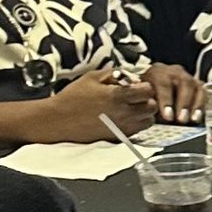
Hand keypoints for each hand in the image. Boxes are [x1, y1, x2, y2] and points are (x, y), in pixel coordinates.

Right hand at [30, 71, 155, 141]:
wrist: (59, 120)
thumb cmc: (73, 96)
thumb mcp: (92, 77)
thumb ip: (114, 74)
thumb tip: (131, 77)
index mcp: (117, 96)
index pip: (148, 91)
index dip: (145, 86)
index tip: (137, 85)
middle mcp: (123, 113)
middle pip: (152, 107)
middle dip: (148, 100)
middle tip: (136, 97)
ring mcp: (122, 127)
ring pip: (148, 121)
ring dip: (144, 113)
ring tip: (131, 108)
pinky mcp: (117, 137)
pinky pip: (137, 131)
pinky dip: (136, 124)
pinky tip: (123, 117)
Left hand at [145, 62, 202, 122]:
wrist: (154, 87)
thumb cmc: (147, 96)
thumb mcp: (143, 98)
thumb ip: (147, 104)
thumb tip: (150, 114)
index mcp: (157, 72)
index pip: (163, 84)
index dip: (166, 100)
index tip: (168, 116)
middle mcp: (174, 72)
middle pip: (183, 83)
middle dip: (183, 103)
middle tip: (182, 119)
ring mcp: (187, 77)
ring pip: (195, 87)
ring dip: (194, 105)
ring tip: (192, 120)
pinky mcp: (197, 85)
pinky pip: (202, 93)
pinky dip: (201, 106)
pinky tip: (198, 118)